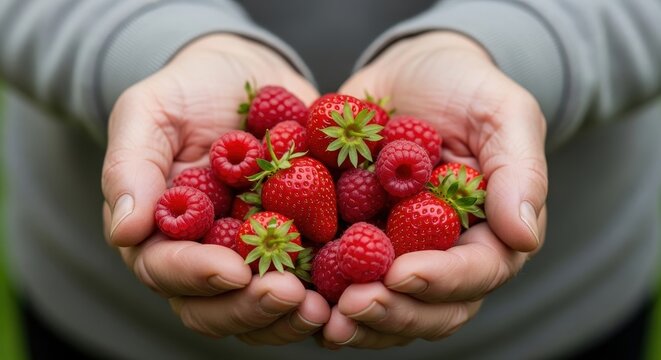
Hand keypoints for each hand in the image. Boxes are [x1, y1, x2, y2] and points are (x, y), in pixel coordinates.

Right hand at [101, 34, 328, 343]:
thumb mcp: (149, 112)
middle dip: (251, 307)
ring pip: (264, 308)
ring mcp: (255, 255)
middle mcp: (208, 255)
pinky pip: (313, 281)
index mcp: (163, 233)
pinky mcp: (299, 243)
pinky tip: (355, 286)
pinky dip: (330, 292)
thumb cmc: (189, 90)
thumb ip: (130, 167)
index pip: (166, 271)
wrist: (247, 75)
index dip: (196, 277)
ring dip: (290, 316)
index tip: (233, 270)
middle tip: (288, 295)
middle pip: (217, 307)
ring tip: (322, 307)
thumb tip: (125, 230)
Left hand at [322, 31, 547, 347]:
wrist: (409, 74)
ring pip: (390, 308)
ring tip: (326, 315)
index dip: (442, 281)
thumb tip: (524, 235)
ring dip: (360, 321)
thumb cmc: (464, 88)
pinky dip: (326, 296)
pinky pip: (345, 282)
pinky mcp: (360, 242)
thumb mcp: (503, 113)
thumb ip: (520, 170)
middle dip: (394, 313)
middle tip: (354, 305)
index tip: (400, 273)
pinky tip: (301, 296)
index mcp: (490, 232)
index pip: (477, 272)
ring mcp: (401, 253)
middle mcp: (447, 255)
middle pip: (433, 309)